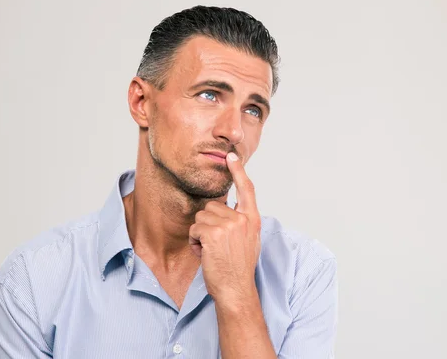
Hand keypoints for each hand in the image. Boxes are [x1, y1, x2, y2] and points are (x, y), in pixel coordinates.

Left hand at [189, 152, 261, 303]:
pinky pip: (195, 229)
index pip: (246, 189)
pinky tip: (204, 254)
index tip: (230, 156)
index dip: (238, 171)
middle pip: (212, 206)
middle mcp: (243, 219)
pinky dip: (195, 243)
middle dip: (207, 224)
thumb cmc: (238, 268)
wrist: (236, 289)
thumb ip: (240, 222)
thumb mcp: (247, 240)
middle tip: (216, 245)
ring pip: (201, 217)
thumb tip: (228, 209)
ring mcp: (229, 225)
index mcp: (252, 219)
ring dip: (200, 234)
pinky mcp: (214, 233)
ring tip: (211, 250)